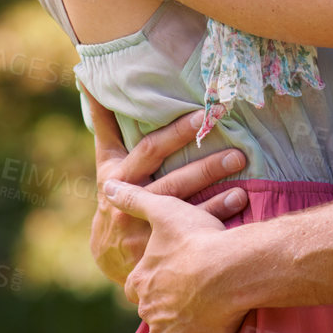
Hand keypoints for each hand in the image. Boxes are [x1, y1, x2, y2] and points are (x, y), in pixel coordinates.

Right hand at [83, 86, 248, 286]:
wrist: (109, 253)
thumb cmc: (113, 194)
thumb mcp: (106, 163)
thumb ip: (104, 124)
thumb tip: (88, 78)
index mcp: (119, 177)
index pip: (150, 150)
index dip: (175, 134)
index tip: (201, 117)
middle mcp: (131, 204)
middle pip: (173, 183)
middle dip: (207, 167)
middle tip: (238, 153)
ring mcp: (147, 230)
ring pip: (186, 210)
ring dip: (218, 195)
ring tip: (244, 181)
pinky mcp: (163, 250)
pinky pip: (194, 234)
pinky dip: (219, 218)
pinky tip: (241, 203)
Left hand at [107, 183, 246, 332]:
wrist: (227, 271)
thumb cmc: (199, 239)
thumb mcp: (164, 210)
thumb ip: (134, 199)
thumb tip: (106, 186)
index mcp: (141, 276)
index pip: (138, 281)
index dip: (150, 279)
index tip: (163, 276)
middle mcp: (146, 304)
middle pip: (147, 307)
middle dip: (158, 305)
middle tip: (178, 299)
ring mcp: (160, 330)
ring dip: (163, 331)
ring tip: (180, 326)